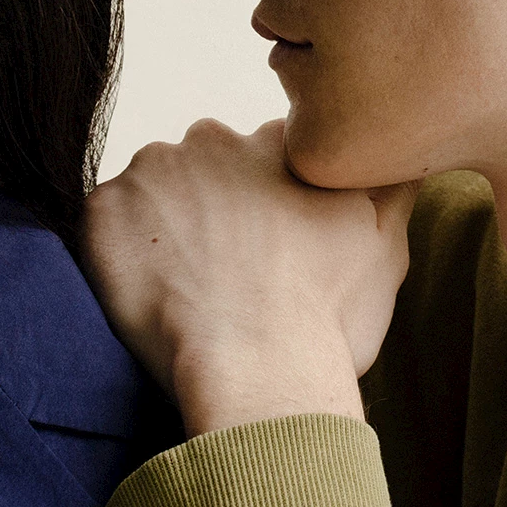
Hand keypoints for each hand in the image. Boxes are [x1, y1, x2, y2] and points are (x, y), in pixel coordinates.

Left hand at [82, 119, 417, 434]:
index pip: (267, 154)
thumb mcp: (387, 248)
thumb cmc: (326, 318)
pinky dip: (122, 254)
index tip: (270, 247)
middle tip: (227, 270)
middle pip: (207, 164)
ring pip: (156, 192)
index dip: (269, 202)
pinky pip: (109, 224)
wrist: (252, 368)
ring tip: (187, 287)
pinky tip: (152, 294)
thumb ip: (393, 190)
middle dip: (213, 205)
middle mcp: (216, 138)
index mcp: (279, 143)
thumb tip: (402, 162)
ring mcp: (153, 170)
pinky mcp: (104, 209)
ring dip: (166, 227)